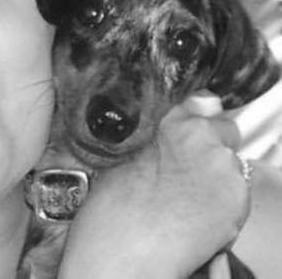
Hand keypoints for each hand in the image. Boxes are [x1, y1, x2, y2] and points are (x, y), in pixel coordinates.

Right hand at [58, 100, 250, 278]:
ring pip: (231, 160)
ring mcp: (223, 166)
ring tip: (187, 195)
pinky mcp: (237, 197)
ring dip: (216, 171)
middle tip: (185, 168)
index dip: (197, 116)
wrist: (123, 249)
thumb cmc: (113, 203)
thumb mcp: (125, 152)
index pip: (203, 100)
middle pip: (224, 128)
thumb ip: (158, 130)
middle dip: (210, 144)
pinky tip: (196, 211)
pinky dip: (222, 198)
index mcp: (169, 117)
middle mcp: (201, 134)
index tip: (189, 129)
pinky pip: (236, 189)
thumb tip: (186, 115)